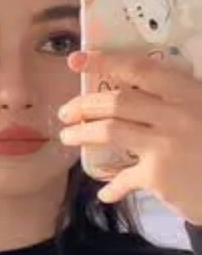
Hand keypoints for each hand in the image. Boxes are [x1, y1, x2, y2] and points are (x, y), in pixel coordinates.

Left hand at [58, 50, 201, 225]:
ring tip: (67, 137)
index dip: (105, 61)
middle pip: (118, 101)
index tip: (77, 60)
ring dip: (82, 133)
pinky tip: (105, 194)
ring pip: (111, 131)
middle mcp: (176, 113)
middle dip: (84, 105)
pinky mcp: (159, 175)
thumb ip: (177, 103)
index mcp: (189, 92)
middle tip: (66, 112)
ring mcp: (166, 144)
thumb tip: (139, 100)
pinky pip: (125, 178)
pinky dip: (113, 187)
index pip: (141, 68)